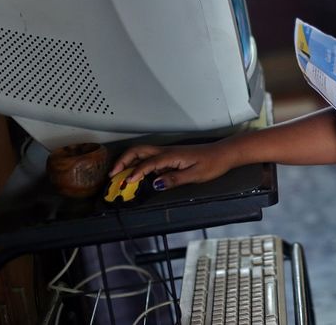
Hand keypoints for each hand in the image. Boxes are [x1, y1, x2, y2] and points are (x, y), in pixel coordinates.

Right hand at [109, 142, 234, 189]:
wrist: (223, 154)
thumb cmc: (212, 163)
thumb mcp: (195, 175)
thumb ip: (174, 179)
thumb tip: (155, 184)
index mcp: (171, 155)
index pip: (148, 163)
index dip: (135, 172)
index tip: (126, 182)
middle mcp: (167, 152)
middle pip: (138, 151)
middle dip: (123, 160)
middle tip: (112, 174)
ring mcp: (167, 153)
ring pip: (142, 153)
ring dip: (128, 161)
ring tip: (118, 174)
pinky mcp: (170, 157)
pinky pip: (150, 158)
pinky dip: (138, 164)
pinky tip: (136, 174)